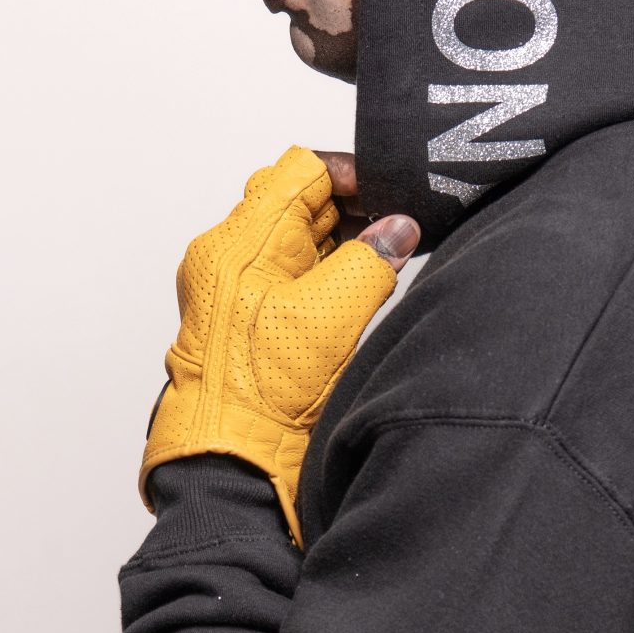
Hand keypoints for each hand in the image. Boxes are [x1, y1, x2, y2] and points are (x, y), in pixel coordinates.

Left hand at [139, 146, 418, 544]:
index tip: (389, 192)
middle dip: (355, 209)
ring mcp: (243, 289)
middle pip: (302, 203)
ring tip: (390, 257)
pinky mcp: (257, 318)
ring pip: (304, 240)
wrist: (234, 460)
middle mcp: (233, 259)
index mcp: (237, 244)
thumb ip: (369, 262)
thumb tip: (399, 229)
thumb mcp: (327, 318)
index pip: (296, 173)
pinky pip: (300, 275)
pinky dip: (334, 272)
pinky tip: (366, 287)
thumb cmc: (261, 396)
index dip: (348, 174)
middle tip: (400, 225)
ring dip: (348, 243)